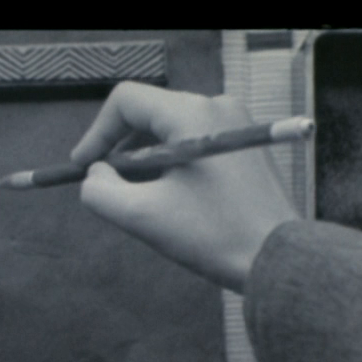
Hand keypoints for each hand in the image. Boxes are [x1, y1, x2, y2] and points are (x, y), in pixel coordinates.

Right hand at [72, 82, 300, 292]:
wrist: (278, 260)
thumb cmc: (213, 235)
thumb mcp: (142, 216)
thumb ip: (101, 191)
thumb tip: (95, 174)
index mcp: (191, 114)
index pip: (126, 101)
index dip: (96, 133)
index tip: (83, 169)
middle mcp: (216, 107)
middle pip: (149, 115)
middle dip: (121, 151)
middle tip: (109, 189)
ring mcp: (234, 125)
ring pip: (170, 132)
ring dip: (146, 163)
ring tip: (142, 201)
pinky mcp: (243, 146)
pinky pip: (194, 144)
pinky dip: (172, 166)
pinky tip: (171, 200)